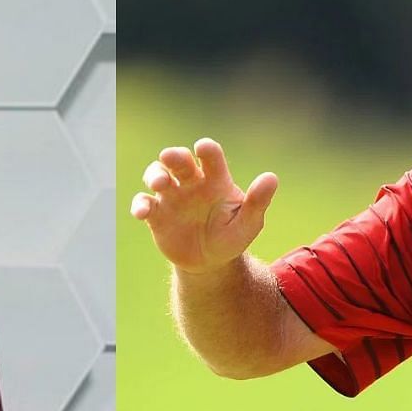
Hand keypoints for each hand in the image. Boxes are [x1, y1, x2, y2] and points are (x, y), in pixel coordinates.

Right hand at [129, 137, 278, 273]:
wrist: (208, 263)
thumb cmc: (231, 237)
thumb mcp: (248, 224)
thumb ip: (257, 202)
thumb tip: (271, 178)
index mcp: (215, 180)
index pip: (211, 158)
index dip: (206, 150)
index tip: (203, 147)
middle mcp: (191, 183)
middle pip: (179, 161)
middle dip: (173, 156)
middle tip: (169, 157)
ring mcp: (171, 197)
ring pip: (157, 175)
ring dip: (154, 174)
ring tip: (159, 183)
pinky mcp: (156, 214)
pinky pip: (144, 203)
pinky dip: (140, 204)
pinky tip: (142, 212)